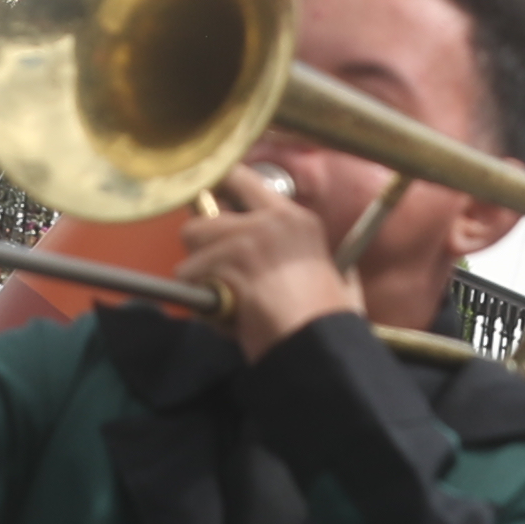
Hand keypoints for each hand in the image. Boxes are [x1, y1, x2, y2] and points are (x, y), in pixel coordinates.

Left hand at [177, 162, 363, 359]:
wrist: (316, 346)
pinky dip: (197, 296)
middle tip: (216, 266)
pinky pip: (188, 274)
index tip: (211, 210)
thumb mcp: (337, 274)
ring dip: (198, 270)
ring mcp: (244, 240)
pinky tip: (219, 310)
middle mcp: (268, 220)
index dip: (218, 192)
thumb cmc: (328, 321)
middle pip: (205, 211)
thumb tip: (320, 263)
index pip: (240, 177)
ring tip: (220, 294)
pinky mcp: (225, 264)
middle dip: (203, 240)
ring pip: (191, 239)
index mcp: (295, 219)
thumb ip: (313, 258)